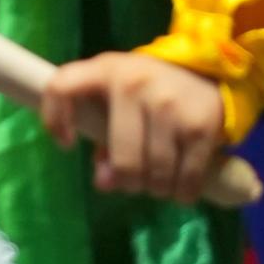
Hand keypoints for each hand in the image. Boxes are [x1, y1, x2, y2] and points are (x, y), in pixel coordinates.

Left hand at [33, 52, 230, 201]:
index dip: (55, 119)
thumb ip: (102, 137)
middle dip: (129, 182)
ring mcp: (169, 104)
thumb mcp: (120, 100)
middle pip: (123, 160)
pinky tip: (180, 189)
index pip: (61, 86)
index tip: (67, 144)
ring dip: (157, 190)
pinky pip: (186, 178)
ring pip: (155, 174)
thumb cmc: (150, 91)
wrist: (208, 73)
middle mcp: (134, 83)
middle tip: (135, 181)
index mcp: (106, 70)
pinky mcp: (200, 125)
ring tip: (159, 182)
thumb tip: (105, 183)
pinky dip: (182, 193)